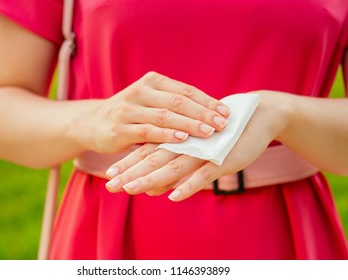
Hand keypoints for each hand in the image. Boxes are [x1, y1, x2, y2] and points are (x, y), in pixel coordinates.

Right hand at [75, 72, 229, 153]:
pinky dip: (166, 134)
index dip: (207, 101)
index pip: (186, 91)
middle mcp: (141, 91)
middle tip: (222, 124)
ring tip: (209, 132)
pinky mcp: (120, 128)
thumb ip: (173, 105)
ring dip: (189, 124)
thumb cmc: (131, 114)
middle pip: (178, 101)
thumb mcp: (150, 103)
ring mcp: (129, 109)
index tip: (226, 113)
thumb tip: (210, 115)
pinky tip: (182, 139)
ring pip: (165, 115)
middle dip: (203, 113)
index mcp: (152, 81)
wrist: (93, 123)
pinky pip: (148, 131)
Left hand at [104, 91, 292, 200]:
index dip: (129, 164)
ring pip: (173, 167)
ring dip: (151, 179)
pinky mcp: (223, 160)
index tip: (109, 176)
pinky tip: (173, 197)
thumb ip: (176, 164)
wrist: (258, 115)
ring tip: (131, 190)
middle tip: (111, 186)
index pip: (148, 152)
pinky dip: (188, 186)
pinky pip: (203, 175)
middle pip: (154, 160)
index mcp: (179, 138)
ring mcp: (204, 152)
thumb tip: (154, 187)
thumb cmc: (224, 133)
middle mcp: (187, 143)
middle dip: (131, 174)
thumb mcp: (198, 148)